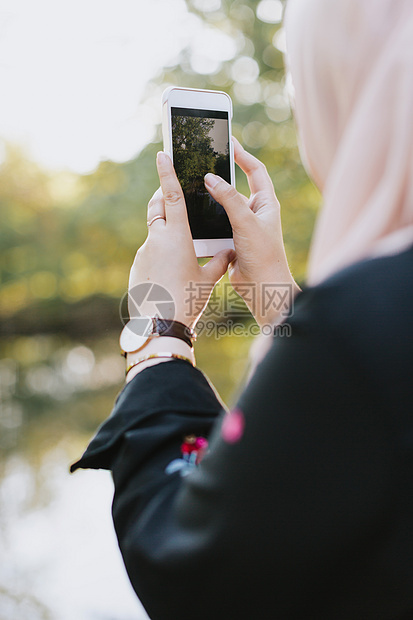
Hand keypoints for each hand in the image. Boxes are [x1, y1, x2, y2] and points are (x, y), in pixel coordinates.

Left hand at [128, 152, 234, 328]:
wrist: (159, 325)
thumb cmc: (187, 300)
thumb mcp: (209, 280)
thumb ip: (219, 262)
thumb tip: (229, 252)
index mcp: (177, 237)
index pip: (172, 197)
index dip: (168, 174)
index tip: (162, 154)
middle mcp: (156, 240)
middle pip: (157, 209)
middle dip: (164, 199)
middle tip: (175, 197)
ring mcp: (143, 253)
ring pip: (153, 233)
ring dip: (165, 233)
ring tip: (181, 252)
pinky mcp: (136, 267)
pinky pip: (149, 253)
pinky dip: (159, 255)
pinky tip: (169, 273)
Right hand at [204, 138, 299, 326]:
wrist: (262, 288)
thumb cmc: (263, 255)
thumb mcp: (246, 222)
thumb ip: (229, 199)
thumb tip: (211, 178)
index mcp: (267, 204)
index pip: (256, 171)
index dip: (243, 155)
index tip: (229, 143)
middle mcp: (256, 213)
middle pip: (238, 186)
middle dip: (223, 175)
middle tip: (206, 162)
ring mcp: (244, 226)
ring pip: (225, 206)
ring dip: (212, 198)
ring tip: (196, 185)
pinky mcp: (233, 240)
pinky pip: (218, 223)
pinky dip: (208, 218)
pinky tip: (195, 213)